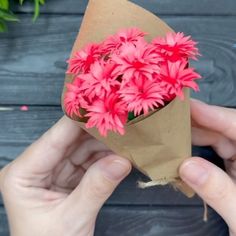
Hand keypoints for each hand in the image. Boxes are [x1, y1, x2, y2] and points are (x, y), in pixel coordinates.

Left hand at [0, 116, 130, 235]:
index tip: (99, 107)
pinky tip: (119, 153)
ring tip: (123, 138)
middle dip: (94, 133)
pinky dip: (104, 158)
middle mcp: (36, 168)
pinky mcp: (68, 177)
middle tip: (118, 122)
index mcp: (22, 174)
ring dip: (103, 145)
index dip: (77, 122)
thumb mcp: (72, 219)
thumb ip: (97, 188)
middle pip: (68, 141)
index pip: (53, 140)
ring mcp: (53, 171)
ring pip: (81, 149)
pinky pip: (88, 162)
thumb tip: (122, 160)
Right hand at [179, 99, 235, 235]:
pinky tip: (180, 151)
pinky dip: (195, 151)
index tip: (189, 107)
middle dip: (197, 123)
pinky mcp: (232, 167)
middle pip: (224, 130)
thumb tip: (187, 166)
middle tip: (170, 119)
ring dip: (193, 137)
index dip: (215, 115)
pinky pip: (212, 152)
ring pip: (217, 140)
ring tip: (170, 134)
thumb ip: (219, 191)